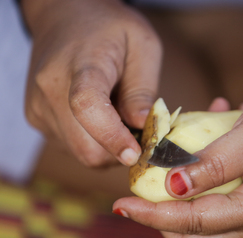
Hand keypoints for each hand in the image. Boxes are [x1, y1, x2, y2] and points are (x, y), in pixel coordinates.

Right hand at [22, 0, 161, 166]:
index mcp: (81, 64)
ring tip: (118, 116)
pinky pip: (72, 147)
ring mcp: (39, 106)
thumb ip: (143, 89)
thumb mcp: (143, 46)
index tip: (134, 153)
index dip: (112, 136)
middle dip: (120, 151)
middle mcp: (50, 88)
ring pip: (81, 153)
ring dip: (108, 148)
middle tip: (141, 133)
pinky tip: (101, 117)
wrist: (63, 15)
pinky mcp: (36, 117)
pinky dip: (94, 142)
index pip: (87, 106)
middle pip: (85, 145)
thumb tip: (141, 126)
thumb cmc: (110, 28)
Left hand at [113, 82, 242, 237]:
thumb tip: (172, 189)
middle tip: (144, 182)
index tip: (120, 204)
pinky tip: (208, 139)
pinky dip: (201, 180)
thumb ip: (214, 163)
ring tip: (182, 147)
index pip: (195, 223)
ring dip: (181, 194)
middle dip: (162, 215)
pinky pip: (216, 202)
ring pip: (201, 225)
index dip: (153, 215)